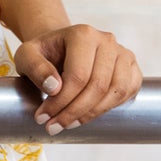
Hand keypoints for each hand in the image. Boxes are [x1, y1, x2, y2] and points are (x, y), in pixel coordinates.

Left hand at [13, 24, 141, 134]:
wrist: (62, 49)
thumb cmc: (45, 53)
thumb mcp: (27, 56)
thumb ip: (35, 67)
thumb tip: (54, 87)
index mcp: (82, 34)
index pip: (78, 75)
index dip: (61, 102)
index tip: (43, 116)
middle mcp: (107, 41)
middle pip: (97, 86)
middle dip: (74, 112)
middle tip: (53, 126)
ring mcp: (123, 53)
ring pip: (115, 91)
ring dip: (91, 114)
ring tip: (68, 123)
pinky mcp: (132, 68)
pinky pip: (128, 92)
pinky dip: (110, 108)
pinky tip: (88, 114)